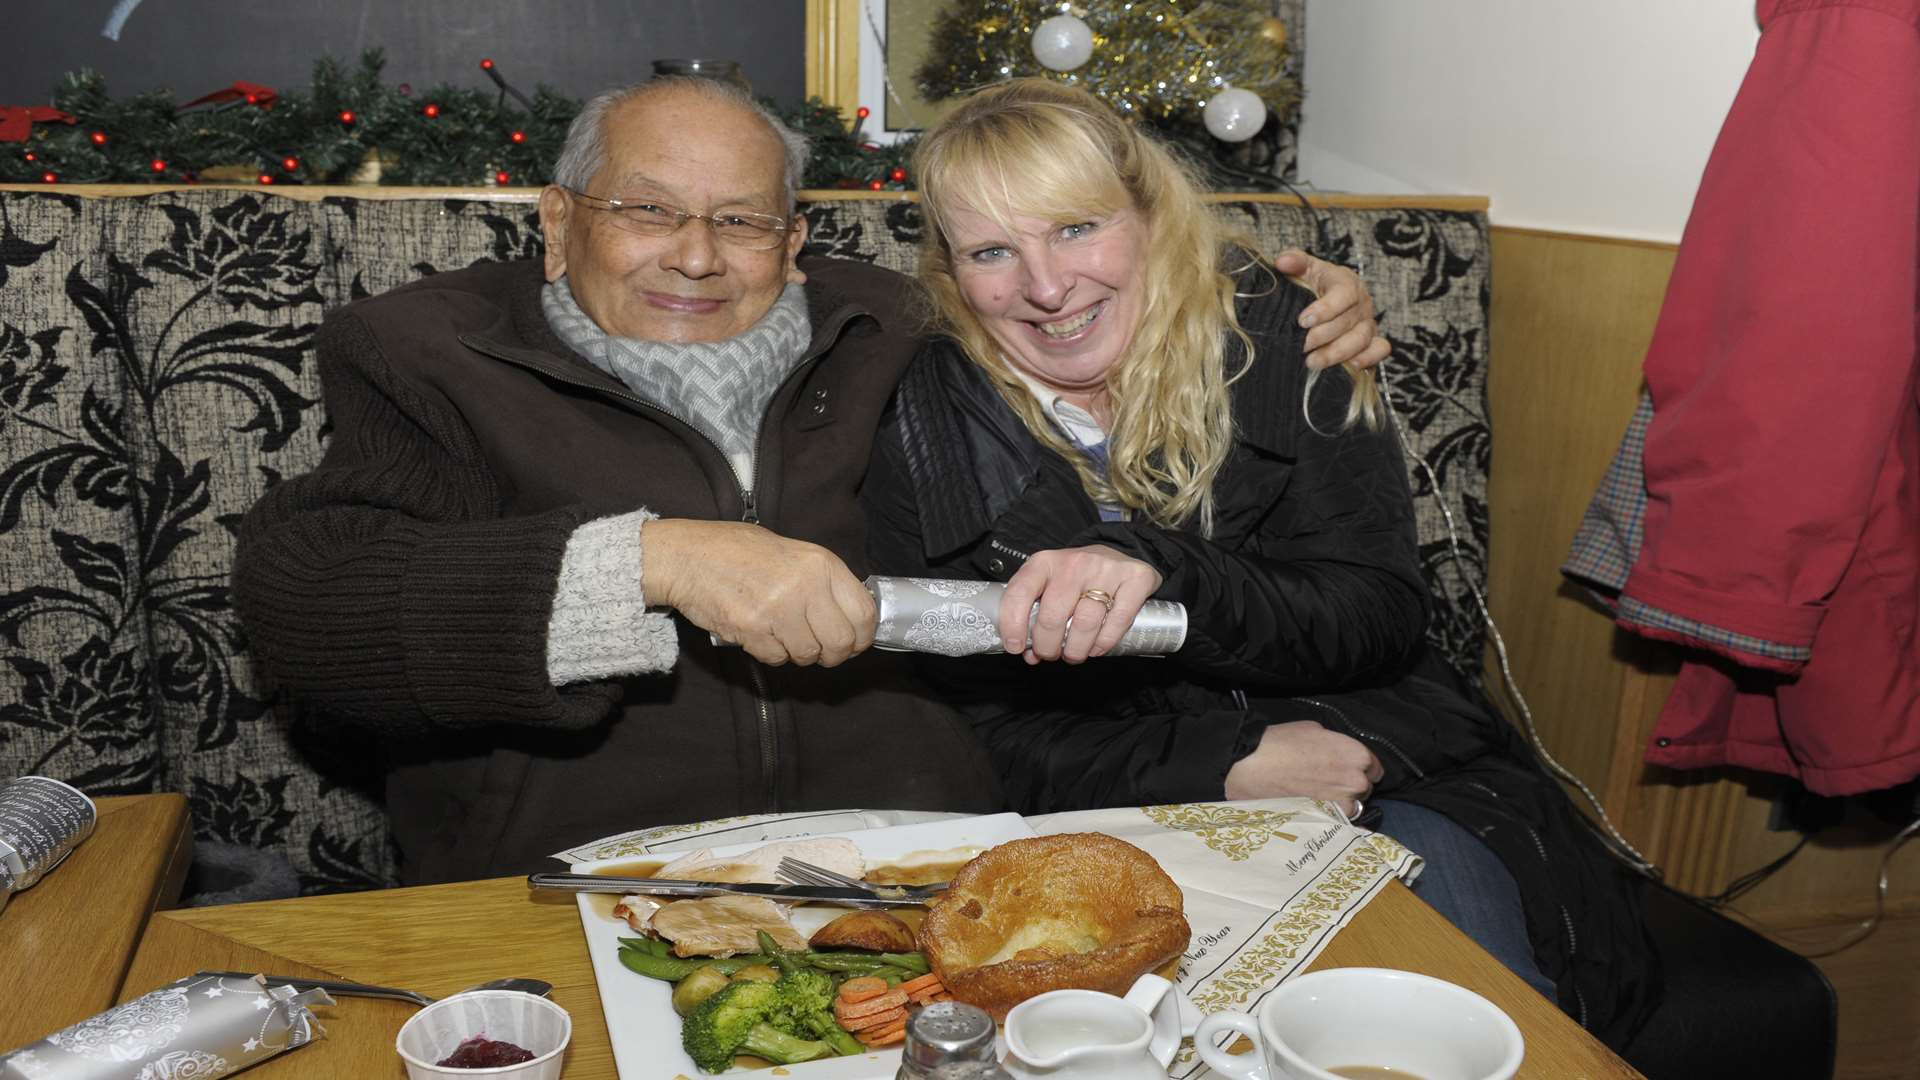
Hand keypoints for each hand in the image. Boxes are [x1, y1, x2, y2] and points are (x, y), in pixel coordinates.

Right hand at [640, 518, 875, 666]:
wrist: (688, 555)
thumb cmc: (737, 550)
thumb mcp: (792, 551)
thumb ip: (822, 580)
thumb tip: (849, 613)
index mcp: (820, 563)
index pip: (864, 613)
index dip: (862, 636)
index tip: (853, 641)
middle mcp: (804, 586)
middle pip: (841, 643)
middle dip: (833, 654)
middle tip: (820, 650)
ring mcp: (778, 609)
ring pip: (808, 655)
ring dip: (798, 653)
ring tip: (783, 635)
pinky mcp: (752, 629)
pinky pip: (776, 658)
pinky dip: (771, 653)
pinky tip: (761, 633)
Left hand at [999, 545, 1162, 663]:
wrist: (1118, 554)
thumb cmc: (1077, 577)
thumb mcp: (1049, 584)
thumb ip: (1036, 614)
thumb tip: (1029, 654)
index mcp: (1045, 562)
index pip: (1020, 592)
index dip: (1013, 624)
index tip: (1015, 647)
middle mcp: (1074, 563)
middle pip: (1053, 616)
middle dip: (1047, 646)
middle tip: (1050, 654)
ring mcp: (1106, 569)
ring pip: (1085, 624)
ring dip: (1075, 650)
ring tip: (1073, 654)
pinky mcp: (1136, 578)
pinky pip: (1117, 622)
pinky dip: (1103, 643)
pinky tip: (1096, 648)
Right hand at [1223, 720, 1384, 816]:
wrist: (1252, 767)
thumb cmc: (1280, 742)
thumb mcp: (1313, 730)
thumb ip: (1334, 743)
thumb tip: (1335, 751)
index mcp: (1357, 754)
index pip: (1374, 767)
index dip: (1359, 768)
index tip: (1346, 769)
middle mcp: (1357, 780)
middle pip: (1364, 787)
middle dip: (1350, 784)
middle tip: (1327, 781)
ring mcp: (1344, 803)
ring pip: (1353, 806)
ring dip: (1340, 802)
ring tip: (1318, 797)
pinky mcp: (1328, 820)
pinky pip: (1337, 820)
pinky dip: (1328, 816)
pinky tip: (1313, 807)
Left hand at [1272, 249, 1391, 371]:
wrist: (1327, 299)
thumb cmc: (1315, 284)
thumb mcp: (1305, 269)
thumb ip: (1295, 262)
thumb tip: (1282, 261)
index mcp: (1346, 282)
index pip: (1343, 294)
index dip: (1325, 309)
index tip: (1302, 321)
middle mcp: (1361, 303)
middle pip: (1348, 322)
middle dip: (1322, 336)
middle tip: (1300, 346)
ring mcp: (1368, 323)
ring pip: (1361, 339)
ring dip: (1337, 353)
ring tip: (1312, 362)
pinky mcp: (1372, 341)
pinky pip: (1379, 350)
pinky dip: (1367, 359)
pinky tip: (1346, 367)